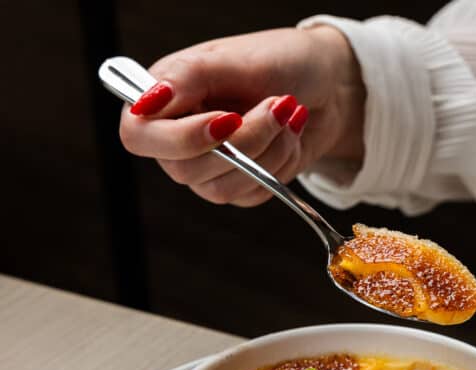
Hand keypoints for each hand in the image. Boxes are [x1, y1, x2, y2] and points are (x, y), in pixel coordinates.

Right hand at [119, 26, 364, 206]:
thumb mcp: (233, 59)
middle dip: (245, 141)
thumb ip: (186, 77)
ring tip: (289, 113)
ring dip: (268, 151)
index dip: (180, 138)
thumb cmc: (279, 61)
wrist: (327, 84)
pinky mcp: (240, 185)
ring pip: (222, 188)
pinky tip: (290, 135)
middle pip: (186, 170)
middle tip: (277, 104)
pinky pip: (252, 194)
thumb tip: (144, 102)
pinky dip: (280, 164)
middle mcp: (179, 137)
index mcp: (164, 99)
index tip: (227, 119)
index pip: (138, 137)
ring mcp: (209, 166)